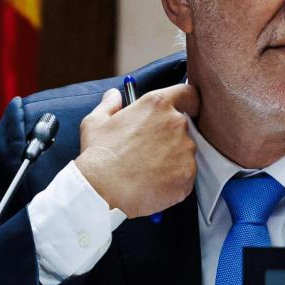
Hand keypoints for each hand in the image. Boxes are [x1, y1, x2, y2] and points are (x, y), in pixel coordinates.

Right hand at [76, 82, 198, 217]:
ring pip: (184, 153)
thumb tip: (114, 96)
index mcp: (157, 105)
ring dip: (172, 160)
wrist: (103, 190)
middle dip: (170, 137)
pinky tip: (153, 183)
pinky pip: (185, 175)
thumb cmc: (99, 155)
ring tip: (147, 170)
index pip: (188, 94)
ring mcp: (185, 150)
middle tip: (149, 150)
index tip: (186, 109)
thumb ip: (110, 104)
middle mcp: (176, 124)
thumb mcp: (96, 122)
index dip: (188, 102)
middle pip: (183, 127)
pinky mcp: (187, 175)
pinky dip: (173, 180)